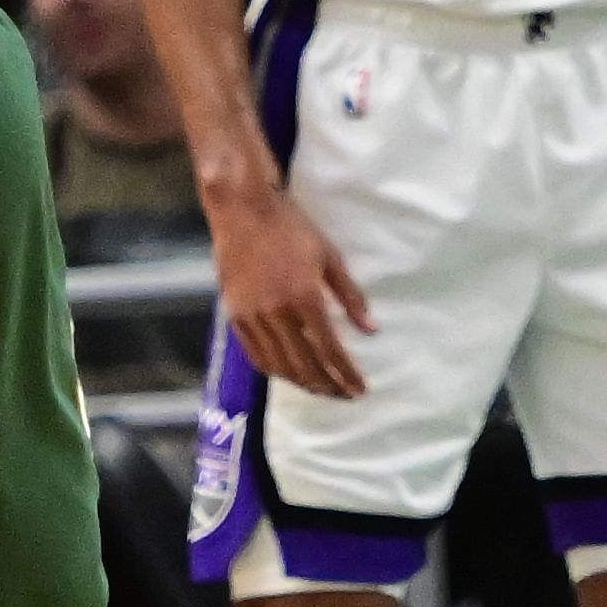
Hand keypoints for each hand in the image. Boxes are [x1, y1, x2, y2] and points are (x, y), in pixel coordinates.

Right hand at [210, 180, 374, 399]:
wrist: (243, 210)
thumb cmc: (292, 228)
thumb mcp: (330, 256)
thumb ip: (350, 296)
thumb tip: (371, 329)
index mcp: (305, 297)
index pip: (331, 349)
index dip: (347, 374)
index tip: (360, 389)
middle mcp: (277, 313)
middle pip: (305, 364)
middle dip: (328, 385)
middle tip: (344, 396)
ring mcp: (252, 316)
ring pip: (279, 365)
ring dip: (302, 382)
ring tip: (320, 389)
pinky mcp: (235, 315)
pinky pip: (255, 354)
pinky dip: (274, 370)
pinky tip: (287, 374)